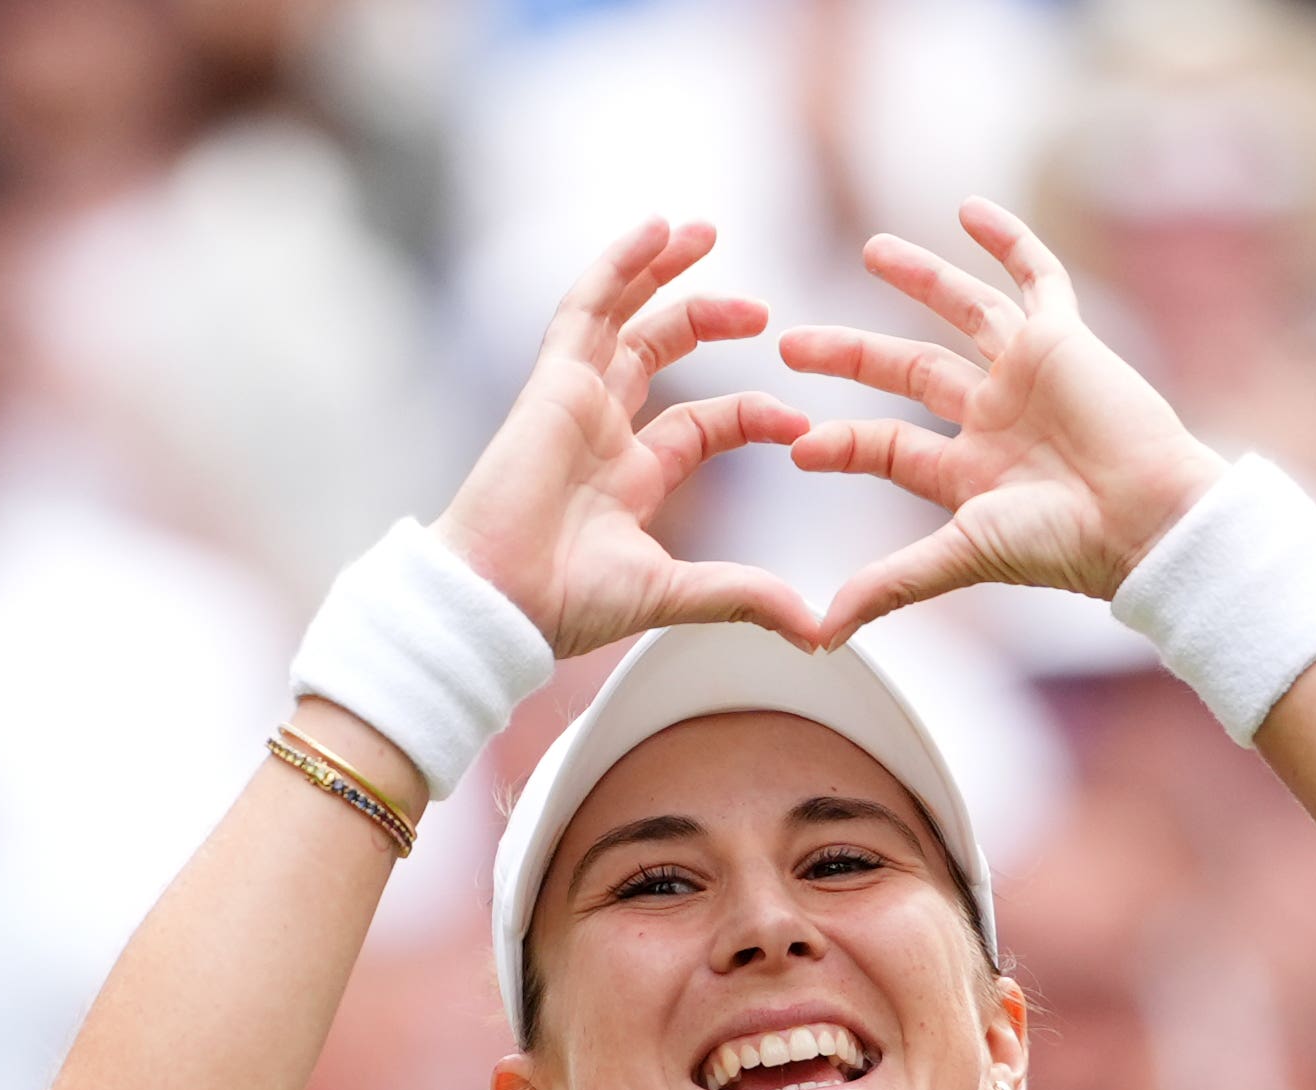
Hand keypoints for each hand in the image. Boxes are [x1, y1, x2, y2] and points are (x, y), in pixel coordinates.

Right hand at [432, 219, 816, 657]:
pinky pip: (585, 305)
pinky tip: (655, 230)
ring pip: (620, 315)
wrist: (497, 599)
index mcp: (630, 478)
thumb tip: (817, 633)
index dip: (752, 416)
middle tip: (760, 307)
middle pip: (656, 352)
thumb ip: (746, 598)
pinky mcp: (551, 380)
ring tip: (703, 231)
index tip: (800, 425)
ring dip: (661, 272)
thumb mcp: (676, 594)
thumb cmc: (565, 605)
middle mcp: (602, 431)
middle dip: (705, 318)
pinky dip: (619, 265)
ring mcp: (573, 400)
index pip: (701, 426)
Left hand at [779, 198, 1224, 644]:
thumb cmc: (1065, 544)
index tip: (795, 444)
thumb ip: (891, 584)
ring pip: (963, 314)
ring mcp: (1027, 375)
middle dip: (850, 357)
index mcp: (968, 473)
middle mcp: (994, 418)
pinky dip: (1007, 244)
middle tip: (791, 342)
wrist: (1149, 517)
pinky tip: (968, 210)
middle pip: (908, 372)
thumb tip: (817, 635)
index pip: (886, 446)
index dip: (840, 443)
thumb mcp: (962, 556)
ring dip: (918, 280)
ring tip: (869, 249)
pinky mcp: (1064, 340)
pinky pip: (1037, 278)